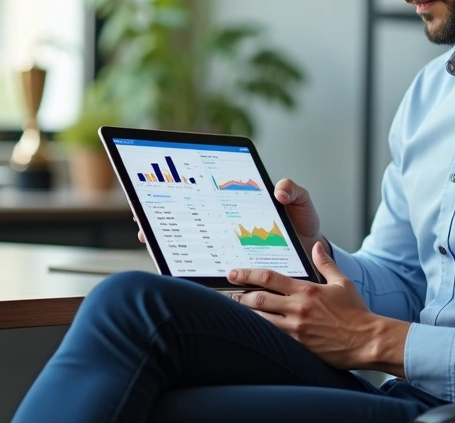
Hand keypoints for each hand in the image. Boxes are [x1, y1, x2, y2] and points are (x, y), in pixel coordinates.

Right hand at [135, 179, 324, 250]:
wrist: (311, 255)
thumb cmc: (300, 224)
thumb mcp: (300, 202)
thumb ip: (293, 191)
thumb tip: (278, 192)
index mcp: (236, 205)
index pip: (202, 195)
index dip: (179, 190)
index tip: (161, 186)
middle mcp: (225, 225)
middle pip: (186, 219)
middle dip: (160, 218)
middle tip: (143, 218)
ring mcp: (226, 247)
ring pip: (190, 244)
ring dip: (167, 242)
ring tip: (150, 239)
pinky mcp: (234, 269)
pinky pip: (208, 267)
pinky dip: (190, 268)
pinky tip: (178, 267)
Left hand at [230, 242, 408, 374]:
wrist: (367, 340)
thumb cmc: (356, 312)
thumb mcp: (342, 283)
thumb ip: (326, 263)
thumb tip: (316, 247)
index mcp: (306, 290)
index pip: (269, 278)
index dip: (247, 274)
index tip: (233, 273)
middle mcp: (298, 309)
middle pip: (258, 299)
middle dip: (239, 296)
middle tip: (229, 294)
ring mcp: (296, 329)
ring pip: (261, 320)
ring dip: (246, 316)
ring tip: (235, 313)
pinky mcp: (298, 346)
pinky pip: (272, 338)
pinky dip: (260, 333)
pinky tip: (251, 332)